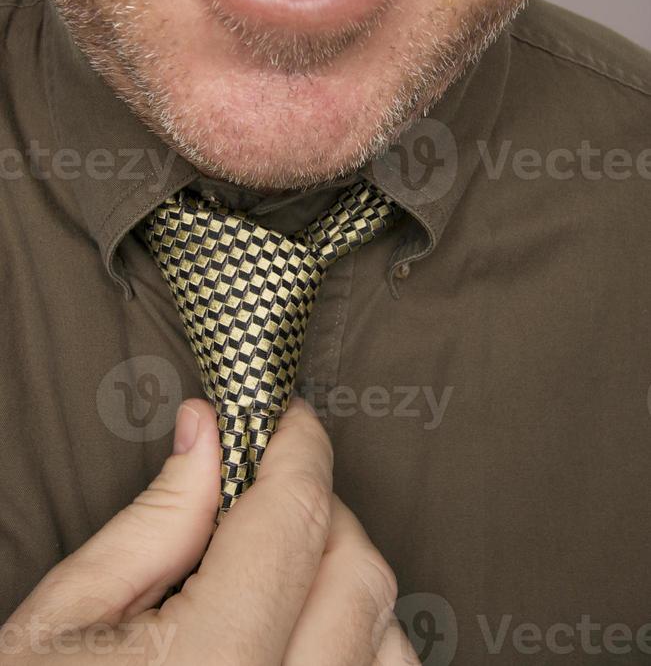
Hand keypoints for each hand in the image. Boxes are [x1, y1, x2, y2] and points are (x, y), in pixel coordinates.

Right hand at [2, 398, 418, 664]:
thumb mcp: (66, 619)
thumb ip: (154, 522)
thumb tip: (207, 434)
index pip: (292, 521)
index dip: (297, 450)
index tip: (287, 420)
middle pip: (355, 572)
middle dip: (318, 509)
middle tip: (267, 492)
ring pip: (387, 638)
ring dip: (344, 581)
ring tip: (279, 569)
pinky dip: (359, 644)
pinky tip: (302, 630)